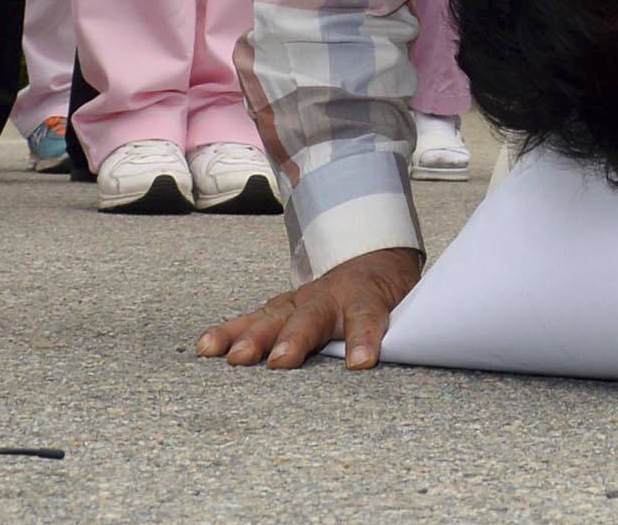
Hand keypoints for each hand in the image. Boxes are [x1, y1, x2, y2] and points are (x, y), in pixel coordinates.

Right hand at [200, 248, 422, 371]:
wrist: (372, 254)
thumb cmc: (389, 292)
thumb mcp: (408, 305)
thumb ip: (404, 328)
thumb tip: (412, 358)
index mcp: (367, 298)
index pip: (370, 317)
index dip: (366, 338)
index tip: (362, 363)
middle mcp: (329, 298)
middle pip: (312, 318)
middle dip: (295, 339)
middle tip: (281, 362)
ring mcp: (300, 301)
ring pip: (274, 316)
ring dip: (252, 337)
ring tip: (235, 358)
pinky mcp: (279, 308)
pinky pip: (250, 320)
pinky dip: (227, 333)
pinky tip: (205, 348)